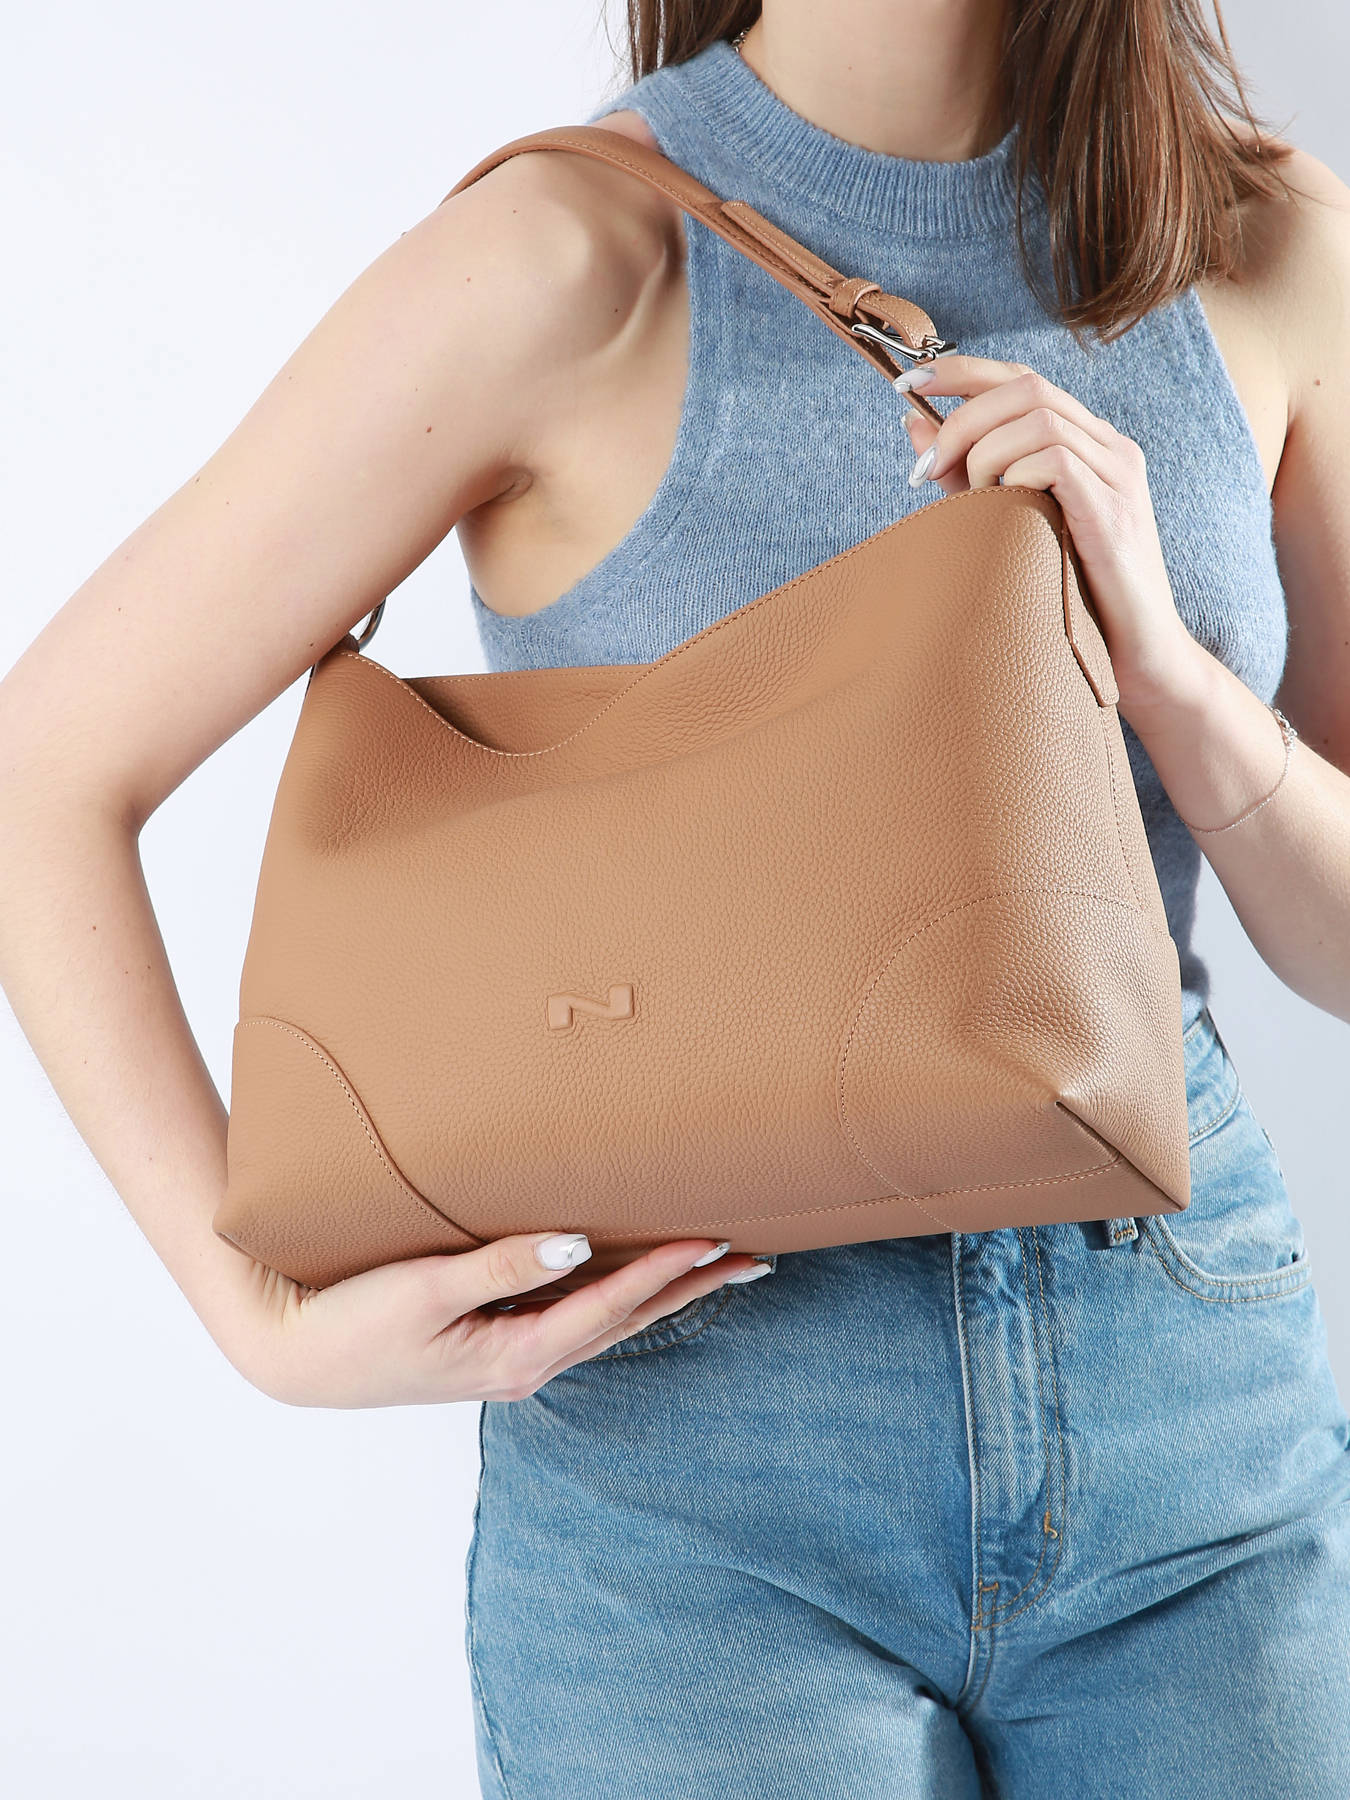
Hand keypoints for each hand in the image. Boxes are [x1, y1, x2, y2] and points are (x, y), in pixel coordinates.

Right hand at [221, 1232, 762, 1407]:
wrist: (292, 1355)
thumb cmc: (351, 1323)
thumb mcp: (424, 1290)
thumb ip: (501, 1267)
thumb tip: (575, 1245)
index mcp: (516, 1356)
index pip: (609, 1306)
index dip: (664, 1271)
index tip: (716, 1240)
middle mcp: (524, 1364)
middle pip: (626, 1320)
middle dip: (690, 1289)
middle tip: (752, 1259)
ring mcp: (509, 1357)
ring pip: (605, 1320)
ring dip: (661, 1293)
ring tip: (712, 1265)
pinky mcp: (489, 1343)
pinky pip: (572, 1316)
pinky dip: (615, 1295)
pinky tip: (626, 1277)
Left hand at [899, 356, 1207, 718]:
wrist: (1137, 658)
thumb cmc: (1069, 597)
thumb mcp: (1007, 525)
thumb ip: (963, 476)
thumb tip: (913, 424)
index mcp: (1087, 444)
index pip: (1023, 378)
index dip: (963, 370)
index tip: (908, 381)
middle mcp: (1109, 448)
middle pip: (1027, 386)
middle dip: (962, 417)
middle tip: (926, 470)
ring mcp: (1118, 476)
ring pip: (1037, 418)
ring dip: (984, 454)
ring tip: (972, 503)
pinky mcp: (1115, 513)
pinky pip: (1056, 462)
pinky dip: (1014, 478)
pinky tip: (1003, 513)